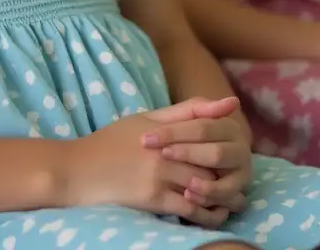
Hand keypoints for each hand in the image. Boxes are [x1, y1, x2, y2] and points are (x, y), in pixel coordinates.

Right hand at [69, 97, 235, 225]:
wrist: (76, 170)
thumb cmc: (111, 142)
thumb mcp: (147, 118)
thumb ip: (187, 110)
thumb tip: (229, 103)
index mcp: (165, 128)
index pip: (207, 132)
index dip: (227, 142)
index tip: (241, 149)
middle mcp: (165, 150)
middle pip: (210, 160)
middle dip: (230, 171)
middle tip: (243, 180)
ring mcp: (158, 175)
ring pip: (204, 185)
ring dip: (223, 195)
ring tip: (235, 200)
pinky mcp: (152, 199)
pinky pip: (188, 208)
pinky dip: (205, 213)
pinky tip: (214, 215)